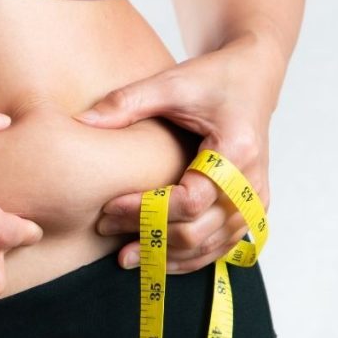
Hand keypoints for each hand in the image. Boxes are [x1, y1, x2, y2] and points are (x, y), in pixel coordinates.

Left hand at [72, 40, 280, 273]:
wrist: (253, 78)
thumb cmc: (214, 79)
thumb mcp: (171, 82)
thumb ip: (126, 102)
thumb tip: (82, 121)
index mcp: (236, 151)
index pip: (190, 200)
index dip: (147, 210)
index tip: (109, 207)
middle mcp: (252, 183)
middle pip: (198, 231)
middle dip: (148, 235)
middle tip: (106, 228)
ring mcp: (255, 201)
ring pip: (209, 248)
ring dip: (165, 255)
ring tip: (124, 254)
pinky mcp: (250, 211)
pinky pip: (220, 247)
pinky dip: (187, 258)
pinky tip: (155, 259)